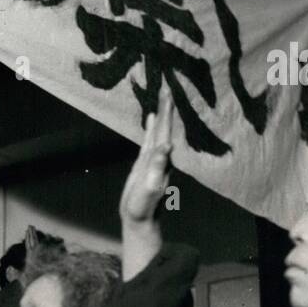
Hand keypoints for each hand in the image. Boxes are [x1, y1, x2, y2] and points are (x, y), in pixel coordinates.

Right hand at [119, 83, 175, 226]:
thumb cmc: (143, 205)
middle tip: (167, 88)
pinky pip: (149, 139)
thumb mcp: (150, 186)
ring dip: (161, 115)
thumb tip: (167, 145)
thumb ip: (158, 166)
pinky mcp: (145, 162)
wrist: (139, 217)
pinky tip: (151, 119)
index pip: (165, 131)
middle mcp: (161, 156)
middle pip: (164, 128)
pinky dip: (151, 127)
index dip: (167, 113)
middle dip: (166, 109)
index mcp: (162, 159)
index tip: (168, 94)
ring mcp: (153, 158)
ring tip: (162, 98)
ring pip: (158, 131)